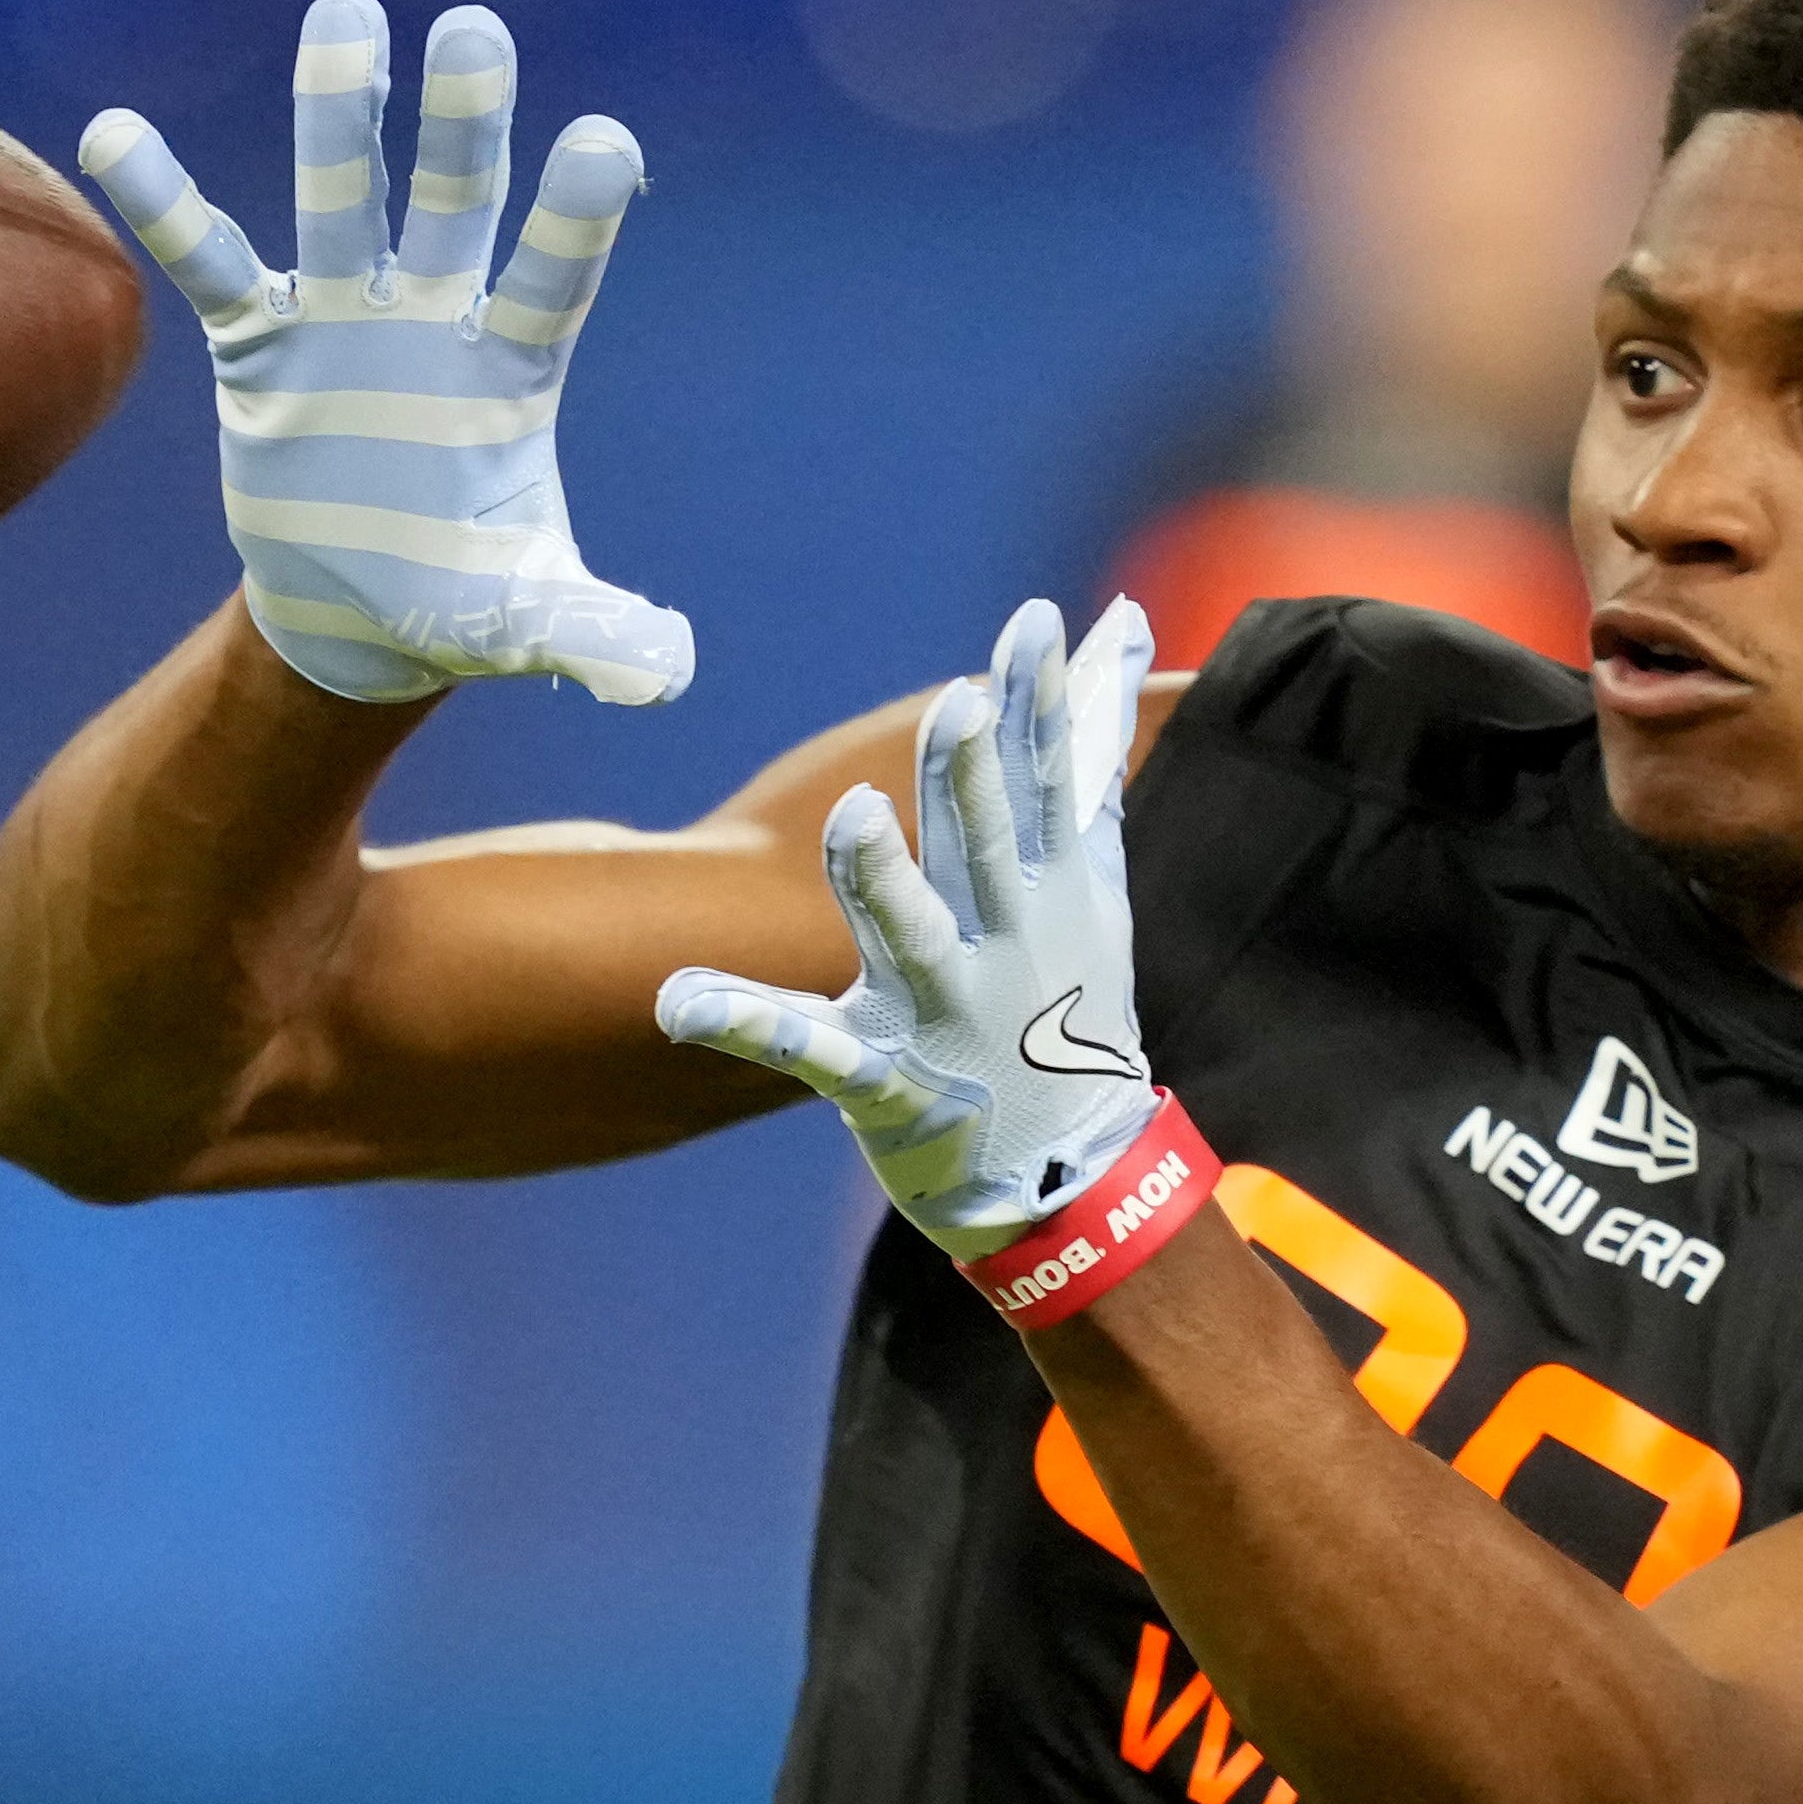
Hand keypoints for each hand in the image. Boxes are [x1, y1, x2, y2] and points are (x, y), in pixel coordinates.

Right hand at [77, 0, 691, 709]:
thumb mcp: (528, 622)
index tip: (605, 141)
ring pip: (339, 200)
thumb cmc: (463, 601)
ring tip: (348, 13)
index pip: (552, 282)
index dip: (574, 219)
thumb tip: (668, 672)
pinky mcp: (261, 345)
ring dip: (338, 113)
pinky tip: (113, 130)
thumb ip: (595, 633)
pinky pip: (210, 265)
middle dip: (462, 125)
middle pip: (452, 206)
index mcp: (512, 374)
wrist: (364, 614)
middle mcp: (433, 321)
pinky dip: (165, 202)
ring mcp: (345, 320)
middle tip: (474, 29)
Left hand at [656, 592, 1157, 1257]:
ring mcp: (943, 1015)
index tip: (1033, 626)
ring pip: (909, 937)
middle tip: (957, 705)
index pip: (1048, 785)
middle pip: (981, 848)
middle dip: (970, 783)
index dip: (1040, 705)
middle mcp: (1002, 944)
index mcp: (1049, 892)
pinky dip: (745, 1024)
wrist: (1071, 1177)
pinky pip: (807, 1050)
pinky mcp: (885, 1081)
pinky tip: (679, 1001)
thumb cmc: (1067, 1007)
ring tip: (852, 818)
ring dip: (881, 883)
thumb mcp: (1094, 883)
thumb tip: (1123, 631)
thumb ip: (1094, 761)